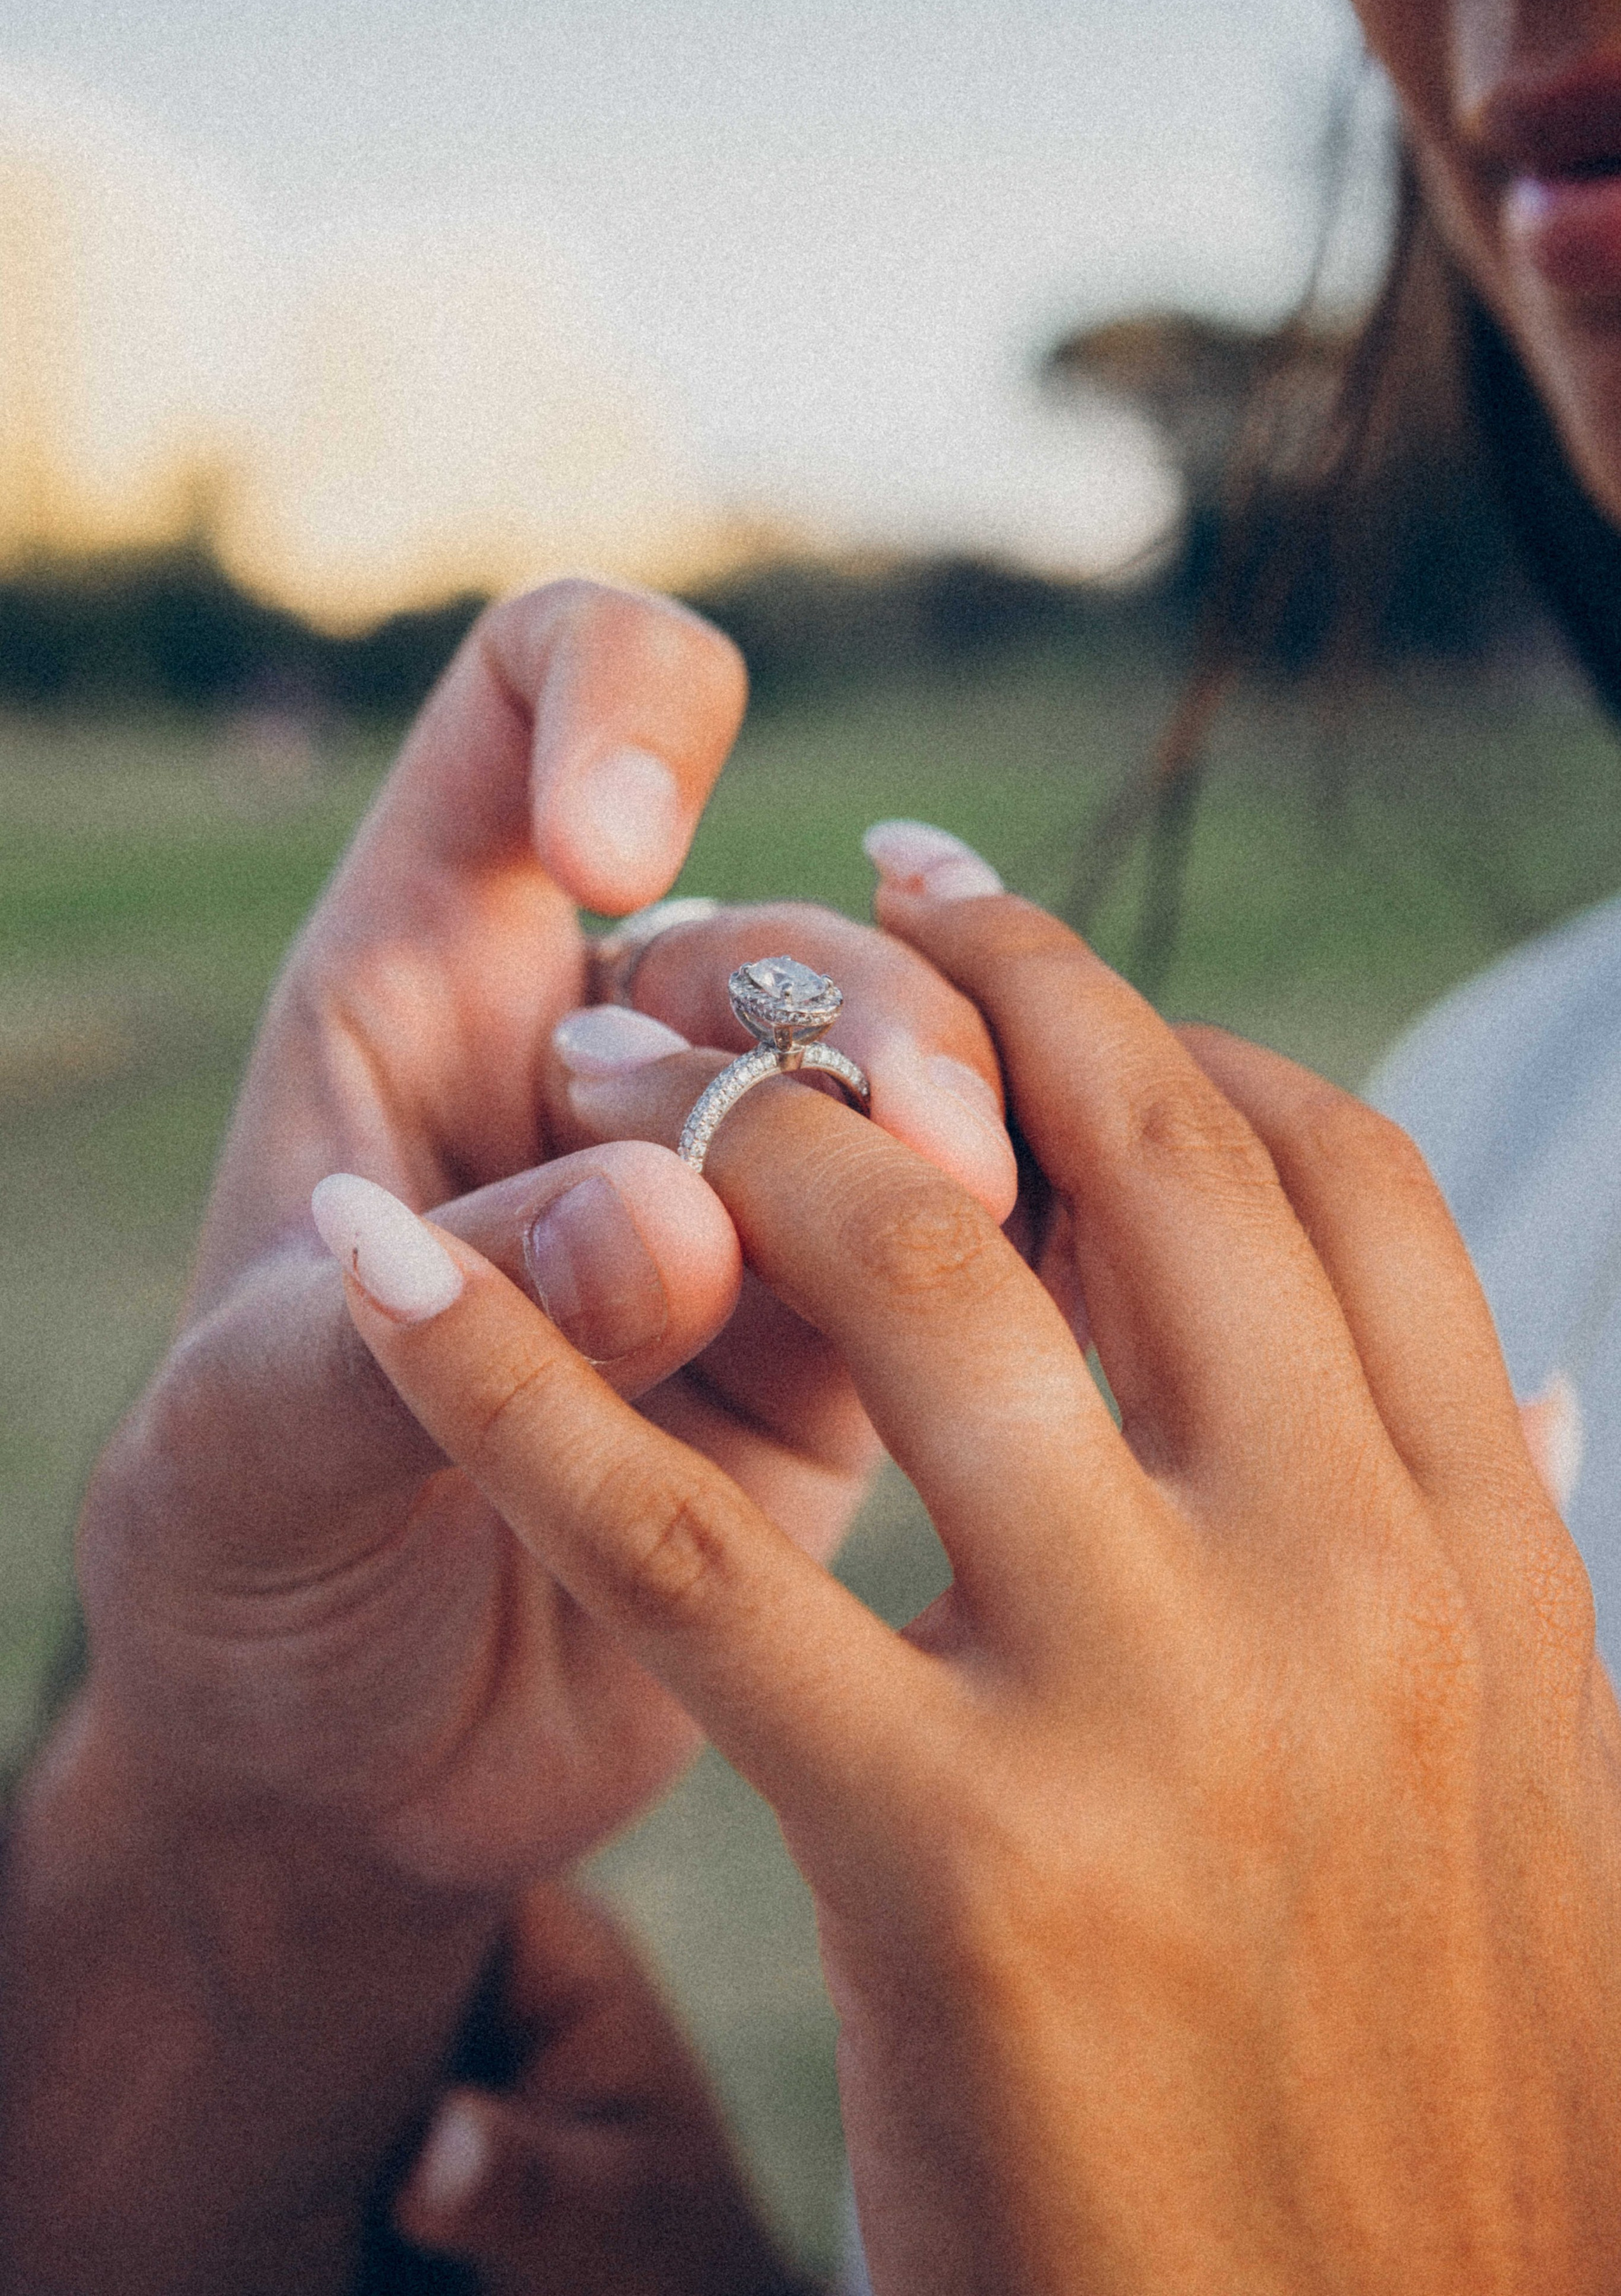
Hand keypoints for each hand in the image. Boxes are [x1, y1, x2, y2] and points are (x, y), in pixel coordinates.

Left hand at [75, 610, 1011, 1891]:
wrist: (339, 1769)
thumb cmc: (244, 1564)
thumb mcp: (255, 1435)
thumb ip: (453, 1316)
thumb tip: (678, 1224)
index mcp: (422, 994)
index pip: (535, 697)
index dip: (614, 702)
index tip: (620, 854)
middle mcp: (595, 1061)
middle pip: (779, 927)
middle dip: (858, 1009)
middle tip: (914, 1151)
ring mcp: (734, 1202)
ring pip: (907, 1077)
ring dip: (957, 1118)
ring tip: (967, 1213)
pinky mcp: (835, 1344)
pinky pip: (970, 1243)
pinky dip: (1025, 1234)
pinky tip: (1059, 1278)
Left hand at [337, 875, 1620, 2293]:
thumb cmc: (1425, 2093)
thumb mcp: (1518, 1792)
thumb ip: (1475, 1557)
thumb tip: (1485, 1380)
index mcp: (1483, 1560)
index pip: (1334, 1176)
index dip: (1167, 1032)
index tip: (1032, 975)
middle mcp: (1350, 1589)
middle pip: (1134, 1158)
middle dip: (958, 995)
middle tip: (827, 912)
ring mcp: (1166, 1716)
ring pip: (921, 1278)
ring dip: (739, 1119)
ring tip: (620, 1056)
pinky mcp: (960, 1869)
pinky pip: (686, 1545)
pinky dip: (513, 1376)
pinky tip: (395, 1273)